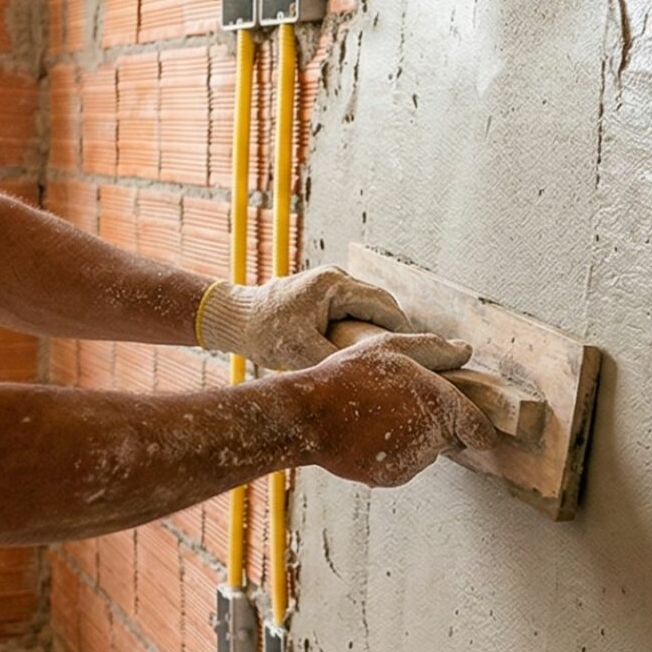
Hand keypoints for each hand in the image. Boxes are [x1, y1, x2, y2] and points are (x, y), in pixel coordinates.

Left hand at [198, 266, 413, 370]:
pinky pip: (354, 307)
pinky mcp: (322, 293)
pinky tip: (368, 347)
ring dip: (381, 326)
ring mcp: (329, 283)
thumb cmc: (263, 332)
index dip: (402, 329)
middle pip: (381, 302)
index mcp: (335, 285)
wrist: (234, 318)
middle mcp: (336, 278)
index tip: (416, 352)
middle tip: (411, 355)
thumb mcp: (302, 352)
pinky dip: (365, 324)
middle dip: (396, 328)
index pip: (384, 305)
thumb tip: (367, 374)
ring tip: (393, 354)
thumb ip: (337, 360)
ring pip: (369, 304)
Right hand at [290, 332, 499, 486]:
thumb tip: (464, 349)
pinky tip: (369, 435)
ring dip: (412, 438)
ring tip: (378, 416)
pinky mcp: (391, 478)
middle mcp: (433, 437)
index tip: (470, 426)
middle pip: (451, 440)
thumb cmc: (348, 376)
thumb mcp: (391, 347)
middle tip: (404, 405)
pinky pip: (402, 466)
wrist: (308, 416)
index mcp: (441, 403)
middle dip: (437, 426)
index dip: (476, 427)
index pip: (479, 431)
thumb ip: (435, 349)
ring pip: (425, 453)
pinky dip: (391, 454)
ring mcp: (412, 461)